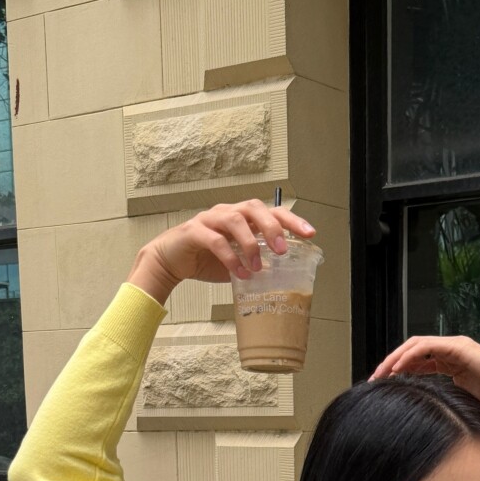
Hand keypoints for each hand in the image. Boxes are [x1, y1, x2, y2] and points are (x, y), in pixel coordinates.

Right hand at [140, 195, 316, 311]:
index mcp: (240, 217)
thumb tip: (281, 273)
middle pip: (253, 207)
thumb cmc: (205, 259)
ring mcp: (209, 219)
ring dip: (250, 243)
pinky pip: (215, 240)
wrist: (168, 262)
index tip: (310, 233)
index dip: (291, 220)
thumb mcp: (236, 261)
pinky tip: (239, 273)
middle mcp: (226, 212)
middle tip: (283, 250)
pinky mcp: (193, 231)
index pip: (270, 211)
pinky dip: (230, 257)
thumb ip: (255, 261)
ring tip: (258, 266)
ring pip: (234, 219)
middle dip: (272, 227)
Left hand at [374, 329, 479, 427]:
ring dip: (395, 358)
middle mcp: (450, 351)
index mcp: (450, 362)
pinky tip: (398, 368)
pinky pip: (427, 347)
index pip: (417, 363)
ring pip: (415, 345)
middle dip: (390, 364)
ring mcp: (454, 346)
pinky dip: (410, 355)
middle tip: (373, 380)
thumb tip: (426, 414)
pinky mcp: (459, 347)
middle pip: (412, 351)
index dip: (398, 372)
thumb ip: (445, 400)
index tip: (382, 388)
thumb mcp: (464, 401)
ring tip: (380, 374)